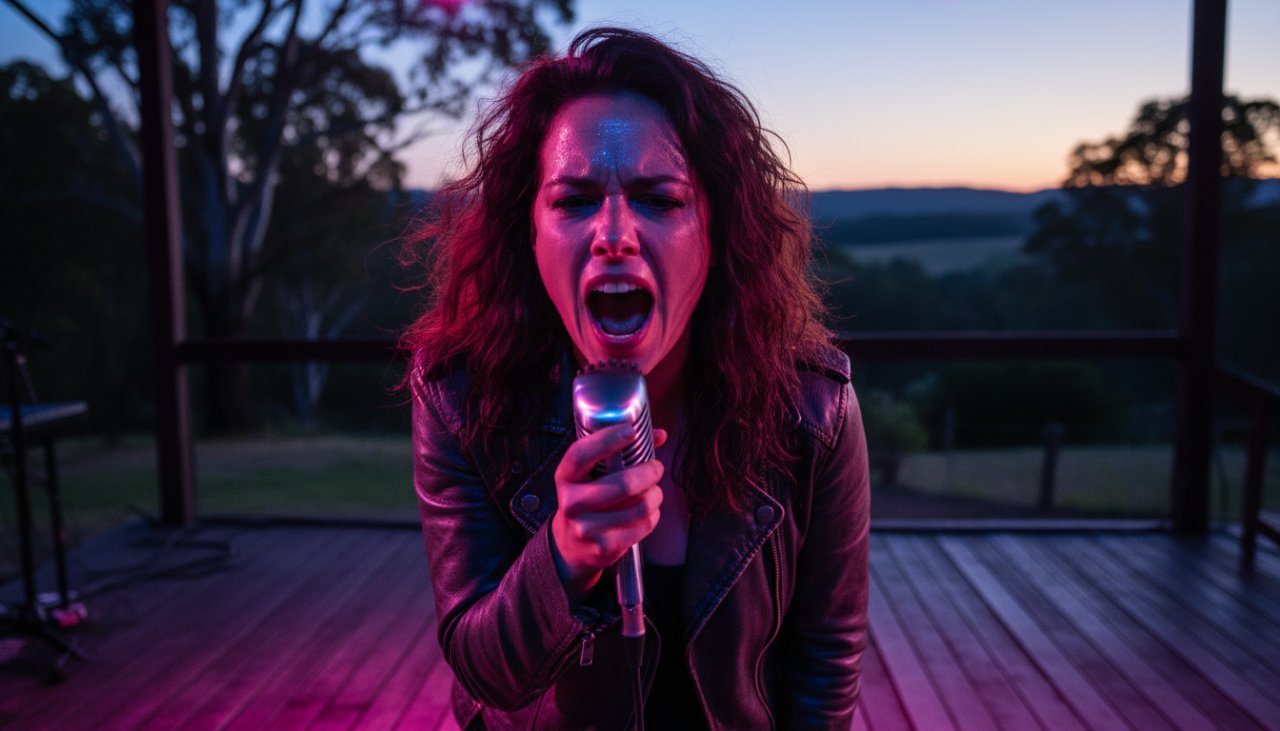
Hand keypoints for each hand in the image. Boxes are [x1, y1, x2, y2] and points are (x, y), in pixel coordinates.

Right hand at [550, 424, 668, 598]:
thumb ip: (621, 450)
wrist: (570, 544)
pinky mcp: (603, 547)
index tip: (630, 430)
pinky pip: (643, 526)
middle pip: (623, 484)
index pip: (581, 454)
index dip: (607, 440)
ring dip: (655, 495)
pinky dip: (652, 516)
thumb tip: (660, 434)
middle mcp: (571, 503)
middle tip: (656, 468)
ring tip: (654, 492)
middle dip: (649, 472)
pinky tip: (646, 512)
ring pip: (640, 507)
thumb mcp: (591, 473)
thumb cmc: (586, 499)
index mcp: (565, 478)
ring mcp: (586, 528)